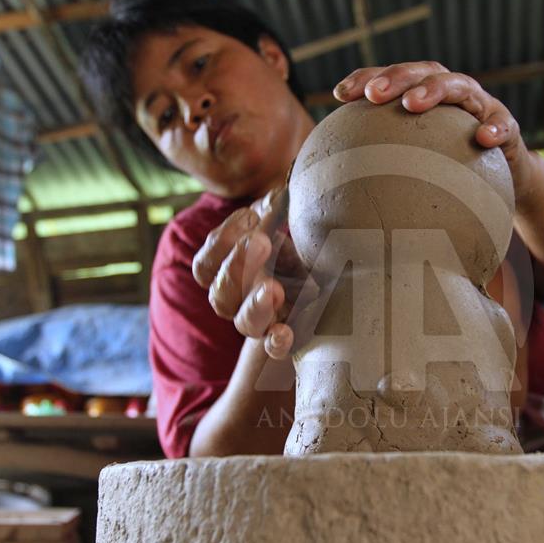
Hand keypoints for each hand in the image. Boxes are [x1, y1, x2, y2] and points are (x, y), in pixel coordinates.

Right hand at [192, 188, 309, 358]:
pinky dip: (276, 343)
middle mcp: (240, 299)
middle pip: (219, 295)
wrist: (337, 273)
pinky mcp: (290, 335)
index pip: (205, 264)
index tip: (250, 217)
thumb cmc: (300, 241)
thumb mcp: (285, 221)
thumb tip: (280, 194)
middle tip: (261, 242)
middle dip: (237, 266)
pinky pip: (274, 348)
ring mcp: (264, 320)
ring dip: (254, 305)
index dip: (221, 242)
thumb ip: (274, 208)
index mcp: (229, 269)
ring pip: (242, 322)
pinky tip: (285, 333)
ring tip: (273, 288)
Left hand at [333, 61, 537, 206]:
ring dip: (435, 91)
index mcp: (426, 95)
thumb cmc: (452, 170)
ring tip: (413, 103)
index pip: (392, 79)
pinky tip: (482, 139)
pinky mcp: (508, 127)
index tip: (339, 95)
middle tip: (373, 94)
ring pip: (460, 86)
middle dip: (396, 78)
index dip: (365, 78)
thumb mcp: (418, 164)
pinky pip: (502, 126)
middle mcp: (453, 92)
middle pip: (423, 72)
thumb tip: (338, 197)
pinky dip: (493, 129)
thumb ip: (387, 167)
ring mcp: (482, 106)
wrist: (506, 179)